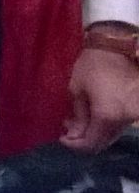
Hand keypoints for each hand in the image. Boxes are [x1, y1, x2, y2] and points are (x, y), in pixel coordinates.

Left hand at [62, 36, 138, 152]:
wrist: (115, 47)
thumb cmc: (91, 66)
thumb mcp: (77, 91)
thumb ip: (78, 118)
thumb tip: (73, 136)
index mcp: (108, 116)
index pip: (91, 143)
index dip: (74, 145)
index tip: (62, 138)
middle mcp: (125, 120)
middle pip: (103, 142)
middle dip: (83, 139)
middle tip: (68, 130)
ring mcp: (134, 116)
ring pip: (112, 135)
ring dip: (94, 132)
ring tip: (76, 121)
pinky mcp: (137, 110)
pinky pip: (120, 125)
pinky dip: (105, 125)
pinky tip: (92, 117)